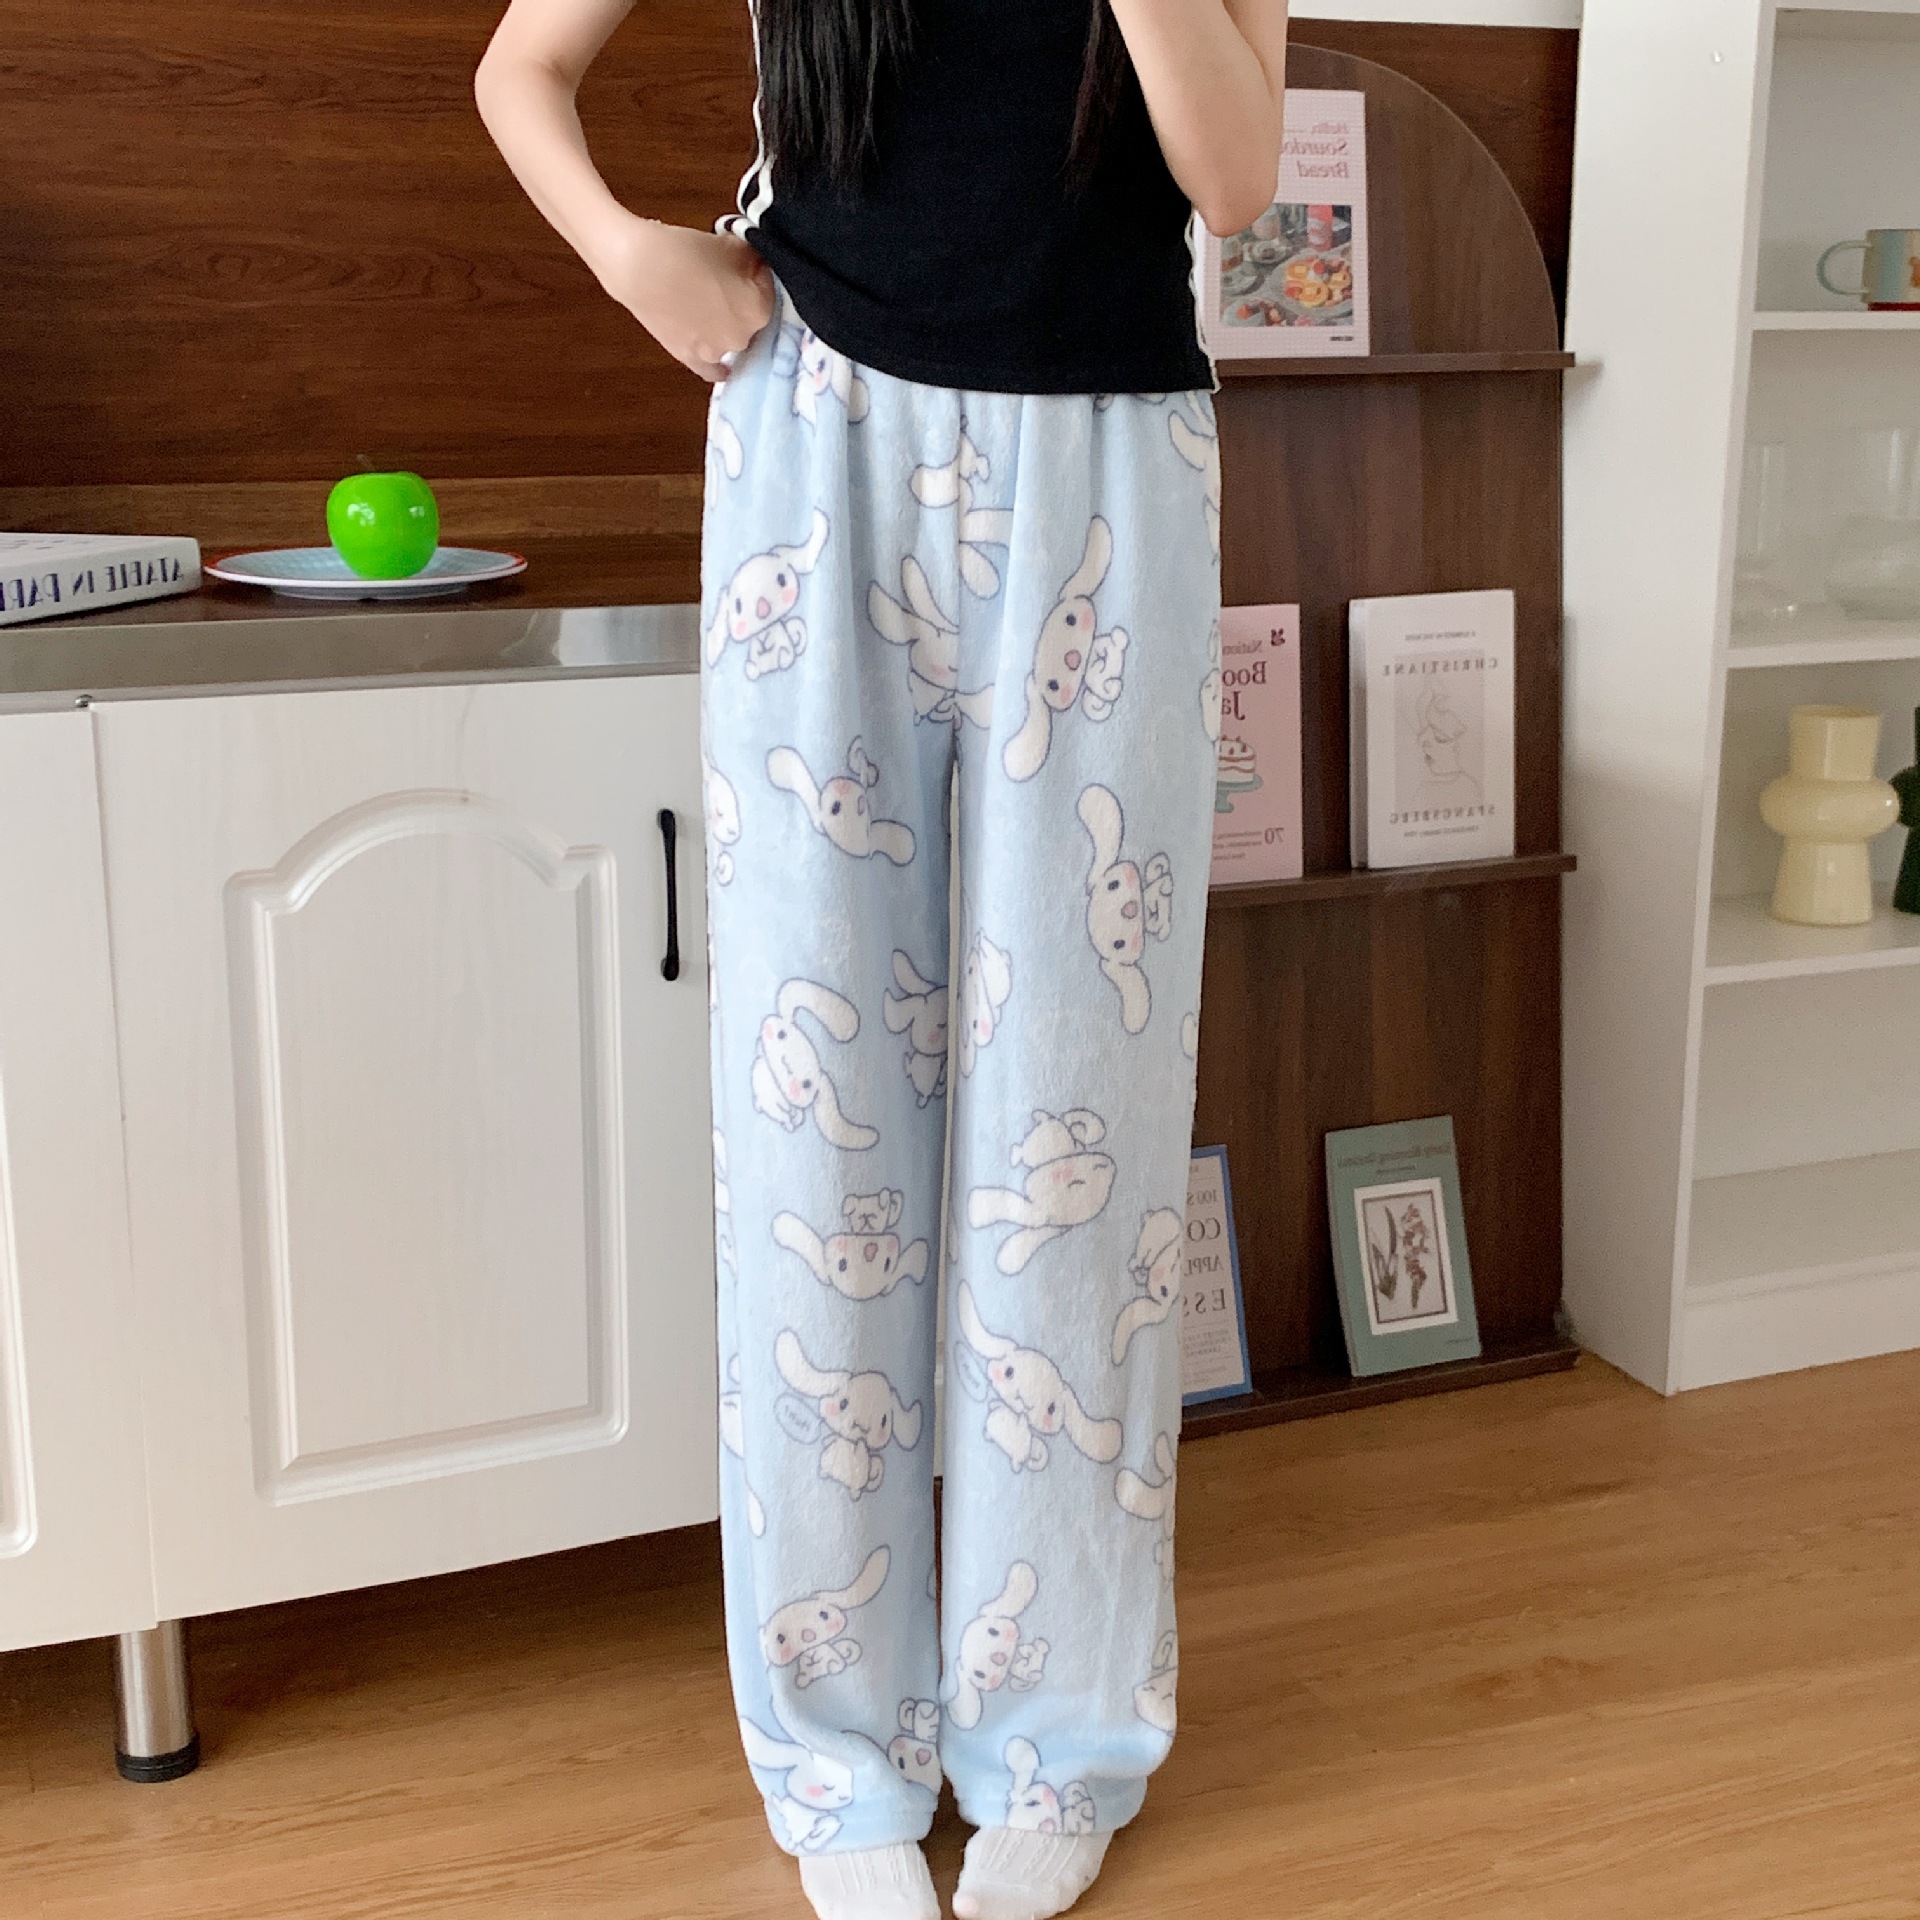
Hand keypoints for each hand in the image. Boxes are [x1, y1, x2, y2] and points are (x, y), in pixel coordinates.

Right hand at [592, 219, 774, 381]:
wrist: (639, 267)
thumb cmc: (685, 252)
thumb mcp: (728, 245)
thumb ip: (751, 257)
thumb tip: (757, 263)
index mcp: (758, 311)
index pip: (769, 289)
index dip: (756, 272)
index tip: (746, 262)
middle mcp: (742, 338)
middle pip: (750, 316)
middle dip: (741, 299)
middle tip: (722, 279)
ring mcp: (715, 353)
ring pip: (731, 338)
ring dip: (726, 324)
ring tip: (708, 301)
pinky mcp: (690, 358)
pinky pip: (712, 369)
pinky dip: (719, 367)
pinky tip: (724, 368)